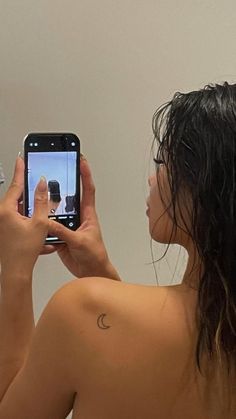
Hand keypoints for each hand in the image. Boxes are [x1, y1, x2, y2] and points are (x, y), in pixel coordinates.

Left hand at [0, 157, 48, 283]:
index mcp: (6, 210)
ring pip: (19, 209)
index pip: (16, 185)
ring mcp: (2, 223)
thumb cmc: (24, 251)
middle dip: (28, 192)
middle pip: (17, 197)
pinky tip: (38, 229)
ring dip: (31, 210)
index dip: (21, 171)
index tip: (21, 159)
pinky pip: (18, 220)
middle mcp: (1, 215)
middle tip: (36, 182)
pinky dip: (29, 221)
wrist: (16, 271)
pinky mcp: (5, 230)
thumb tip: (42, 185)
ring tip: (41, 215)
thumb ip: (42, 202)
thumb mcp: (39, 223)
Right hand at [47, 157, 119, 279]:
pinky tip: (38, 221)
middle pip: (69, 197)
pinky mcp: (61, 236)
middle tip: (55, 171)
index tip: (82, 161)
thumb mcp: (80, 242)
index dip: (85, 175)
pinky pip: (50, 226)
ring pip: (56, 212)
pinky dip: (44, 224)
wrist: (91, 271)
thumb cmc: (95, 256)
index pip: (88, 190)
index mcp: (88, 214)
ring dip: (49, 206)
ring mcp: (68, 226)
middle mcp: (78, 218)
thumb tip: (50, 222)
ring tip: (40, 197)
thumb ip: (64, 232)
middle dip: (63, 184)